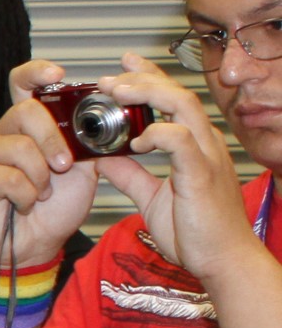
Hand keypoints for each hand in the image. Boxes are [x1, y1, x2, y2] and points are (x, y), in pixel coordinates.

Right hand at [0, 59, 102, 271]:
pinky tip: (27, 203)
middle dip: (53, 139)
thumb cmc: (58, 205)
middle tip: (65, 165)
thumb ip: (91, 143)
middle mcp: (6, 131)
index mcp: (32, 123)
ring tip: (45, 193)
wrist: (37, 243)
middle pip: (26, 112)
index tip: (58, 74)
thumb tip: (110, 123)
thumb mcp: (86, 169)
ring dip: (42, 176)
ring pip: (19, 147)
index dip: (38, 72)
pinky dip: (27, 195)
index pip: (24, 83)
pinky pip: (8, 177)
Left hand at [90, 54, 258, 282]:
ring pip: (183, 107)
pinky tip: (137, 141)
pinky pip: (181, 141)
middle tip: (108, 78)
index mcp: (195, 146)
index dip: (149, 78)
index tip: (122, 66)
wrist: (222, 261)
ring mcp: (207, 157)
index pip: (173, 100)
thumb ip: (131, 176)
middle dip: (141, 79)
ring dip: (146, 94)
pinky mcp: (202, 175)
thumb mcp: (153, 198)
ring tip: (115, 93)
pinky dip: (157, 134)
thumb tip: (104, 160)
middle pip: (177, 94)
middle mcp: (204, 144)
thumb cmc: (195, 233)